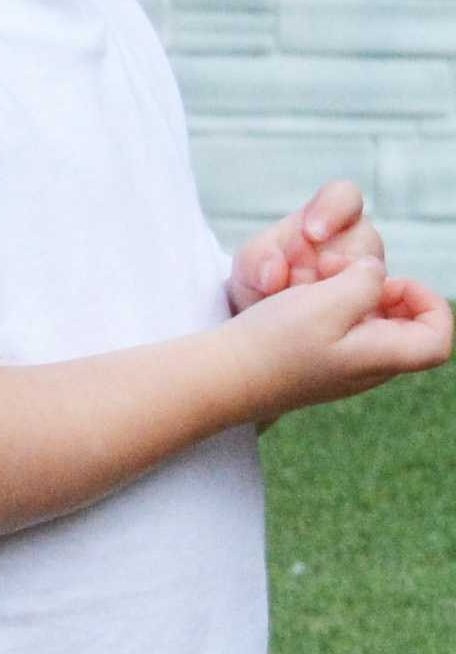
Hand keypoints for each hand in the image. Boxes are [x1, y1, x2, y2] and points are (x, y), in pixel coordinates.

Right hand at [225, 254, 454, 418]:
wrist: (220, 378)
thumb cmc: (273, 343)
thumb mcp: (327, 300)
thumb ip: (366, 281)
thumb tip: (375, 275)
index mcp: (381, 358)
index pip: (438, 339)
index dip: (429, 304)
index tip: (391, 284)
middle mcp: (368, 369)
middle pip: (407, 329)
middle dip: (387, 292)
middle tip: (351, 275)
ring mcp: (342, 371)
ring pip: (373, 328)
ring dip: (356, 298)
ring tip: (321, 283)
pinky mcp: (316, 367)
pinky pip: (344, 335)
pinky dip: (333, 311)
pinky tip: (302, 301)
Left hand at [230, 180, 380, 314]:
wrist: (266, 315)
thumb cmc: (262, 275)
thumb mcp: (250, 265)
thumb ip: (258, 261)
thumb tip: (274, 274)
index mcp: (331, 214)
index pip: (344, 196)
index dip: (333, 210)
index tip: (311, 233)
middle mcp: (360, 241)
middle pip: (363, 242)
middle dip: (325, 265)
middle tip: (295, 282)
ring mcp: (374, 274)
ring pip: (371, 279)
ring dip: (330, 295)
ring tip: (297, 305)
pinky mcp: (379, 306)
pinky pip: (375, 310)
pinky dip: (343, 318)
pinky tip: (317, 325)